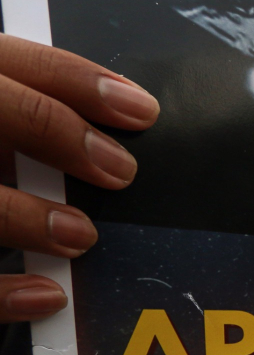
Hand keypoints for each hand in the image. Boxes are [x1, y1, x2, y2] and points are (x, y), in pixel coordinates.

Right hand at [0, 33, 158, 322]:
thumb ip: (21, 126)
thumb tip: (101, 150)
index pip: (12, 60)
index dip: (78, 82)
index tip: (140, 112)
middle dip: (56, 132)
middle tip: (119, 172)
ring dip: (26, 217)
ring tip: (80, 237)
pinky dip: (1, 293)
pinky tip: (46, 295)